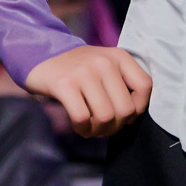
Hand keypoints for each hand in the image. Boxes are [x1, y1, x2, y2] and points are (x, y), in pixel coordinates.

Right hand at [25, 44, 150, 137]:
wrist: (40, 55)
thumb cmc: (78, 69)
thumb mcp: (105, 65)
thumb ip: (122, 83)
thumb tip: (133, 116)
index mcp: (119, 56)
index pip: (145, 86)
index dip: (138, 108)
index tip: (125, 115)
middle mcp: (104, 62)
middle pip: (125, 109)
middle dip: (116, 126)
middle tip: (104, 127)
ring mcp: (84, 72)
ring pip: (105, 117)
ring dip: (99, 130)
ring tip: (91, 128)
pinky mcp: (64, 84)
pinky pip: (82, 118)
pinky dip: (83, 129)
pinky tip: (80, 126)